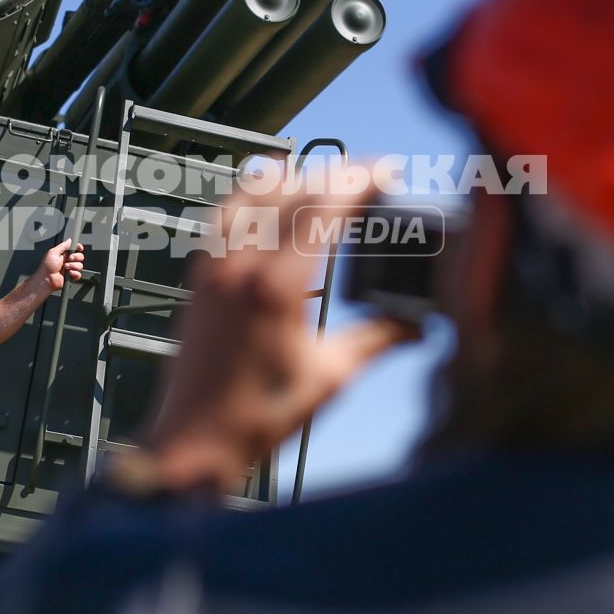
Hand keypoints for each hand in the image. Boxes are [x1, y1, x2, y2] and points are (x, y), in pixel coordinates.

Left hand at [38, 239, 86, 292]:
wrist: (46, 280)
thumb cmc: (46, 267)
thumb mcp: (53, 252)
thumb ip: (62, 246)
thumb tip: (69, 240)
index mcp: (63, 253)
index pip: (74, 248)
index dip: (78, 247)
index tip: (79, 248)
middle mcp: (67, 260)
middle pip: (79, 256)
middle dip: (76, 257)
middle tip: (69, 259)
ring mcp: (70, 268)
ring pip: (80, 265)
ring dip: (73, 266)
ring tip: (65, 267)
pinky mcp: (71, 276)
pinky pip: (78, 274)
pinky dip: (74, 274)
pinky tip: (69, 273)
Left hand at [139, 179, 419, 493]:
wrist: (192, 443)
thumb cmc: (258, 417)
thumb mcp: (330, 378)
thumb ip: (377, 341)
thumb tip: (420, 327)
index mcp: (278, 285)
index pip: (324, 206)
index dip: (359, 179)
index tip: (387, 169)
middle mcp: (241, 264)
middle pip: (294, 189)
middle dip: (335, 173)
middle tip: (369, 174)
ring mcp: (214, 266)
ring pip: (252, 192)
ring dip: (293, 176)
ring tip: (326, 179)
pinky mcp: (199, 276)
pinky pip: (225, 213)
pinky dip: (251, 194)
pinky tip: (269, 195)